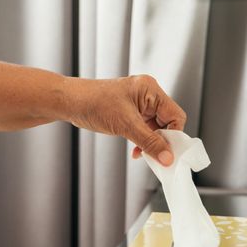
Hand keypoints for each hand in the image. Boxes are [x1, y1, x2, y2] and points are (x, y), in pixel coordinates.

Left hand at [66, 75, 186, 165]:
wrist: (71, 102)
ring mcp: (139, 104)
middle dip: (162, 140)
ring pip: (155, 128)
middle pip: (167, 122)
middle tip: (157, 156)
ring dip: (151, 143)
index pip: (175, 115)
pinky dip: (142, 141)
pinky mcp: (130, 113)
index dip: (174, 135)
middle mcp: (147, 95)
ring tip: (143, 153)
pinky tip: (136, 150)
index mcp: (150, 90)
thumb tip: (167, 157)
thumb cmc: (94, 103)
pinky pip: (144, 129)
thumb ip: (149, 142)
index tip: (169, 153)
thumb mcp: (125, 125)